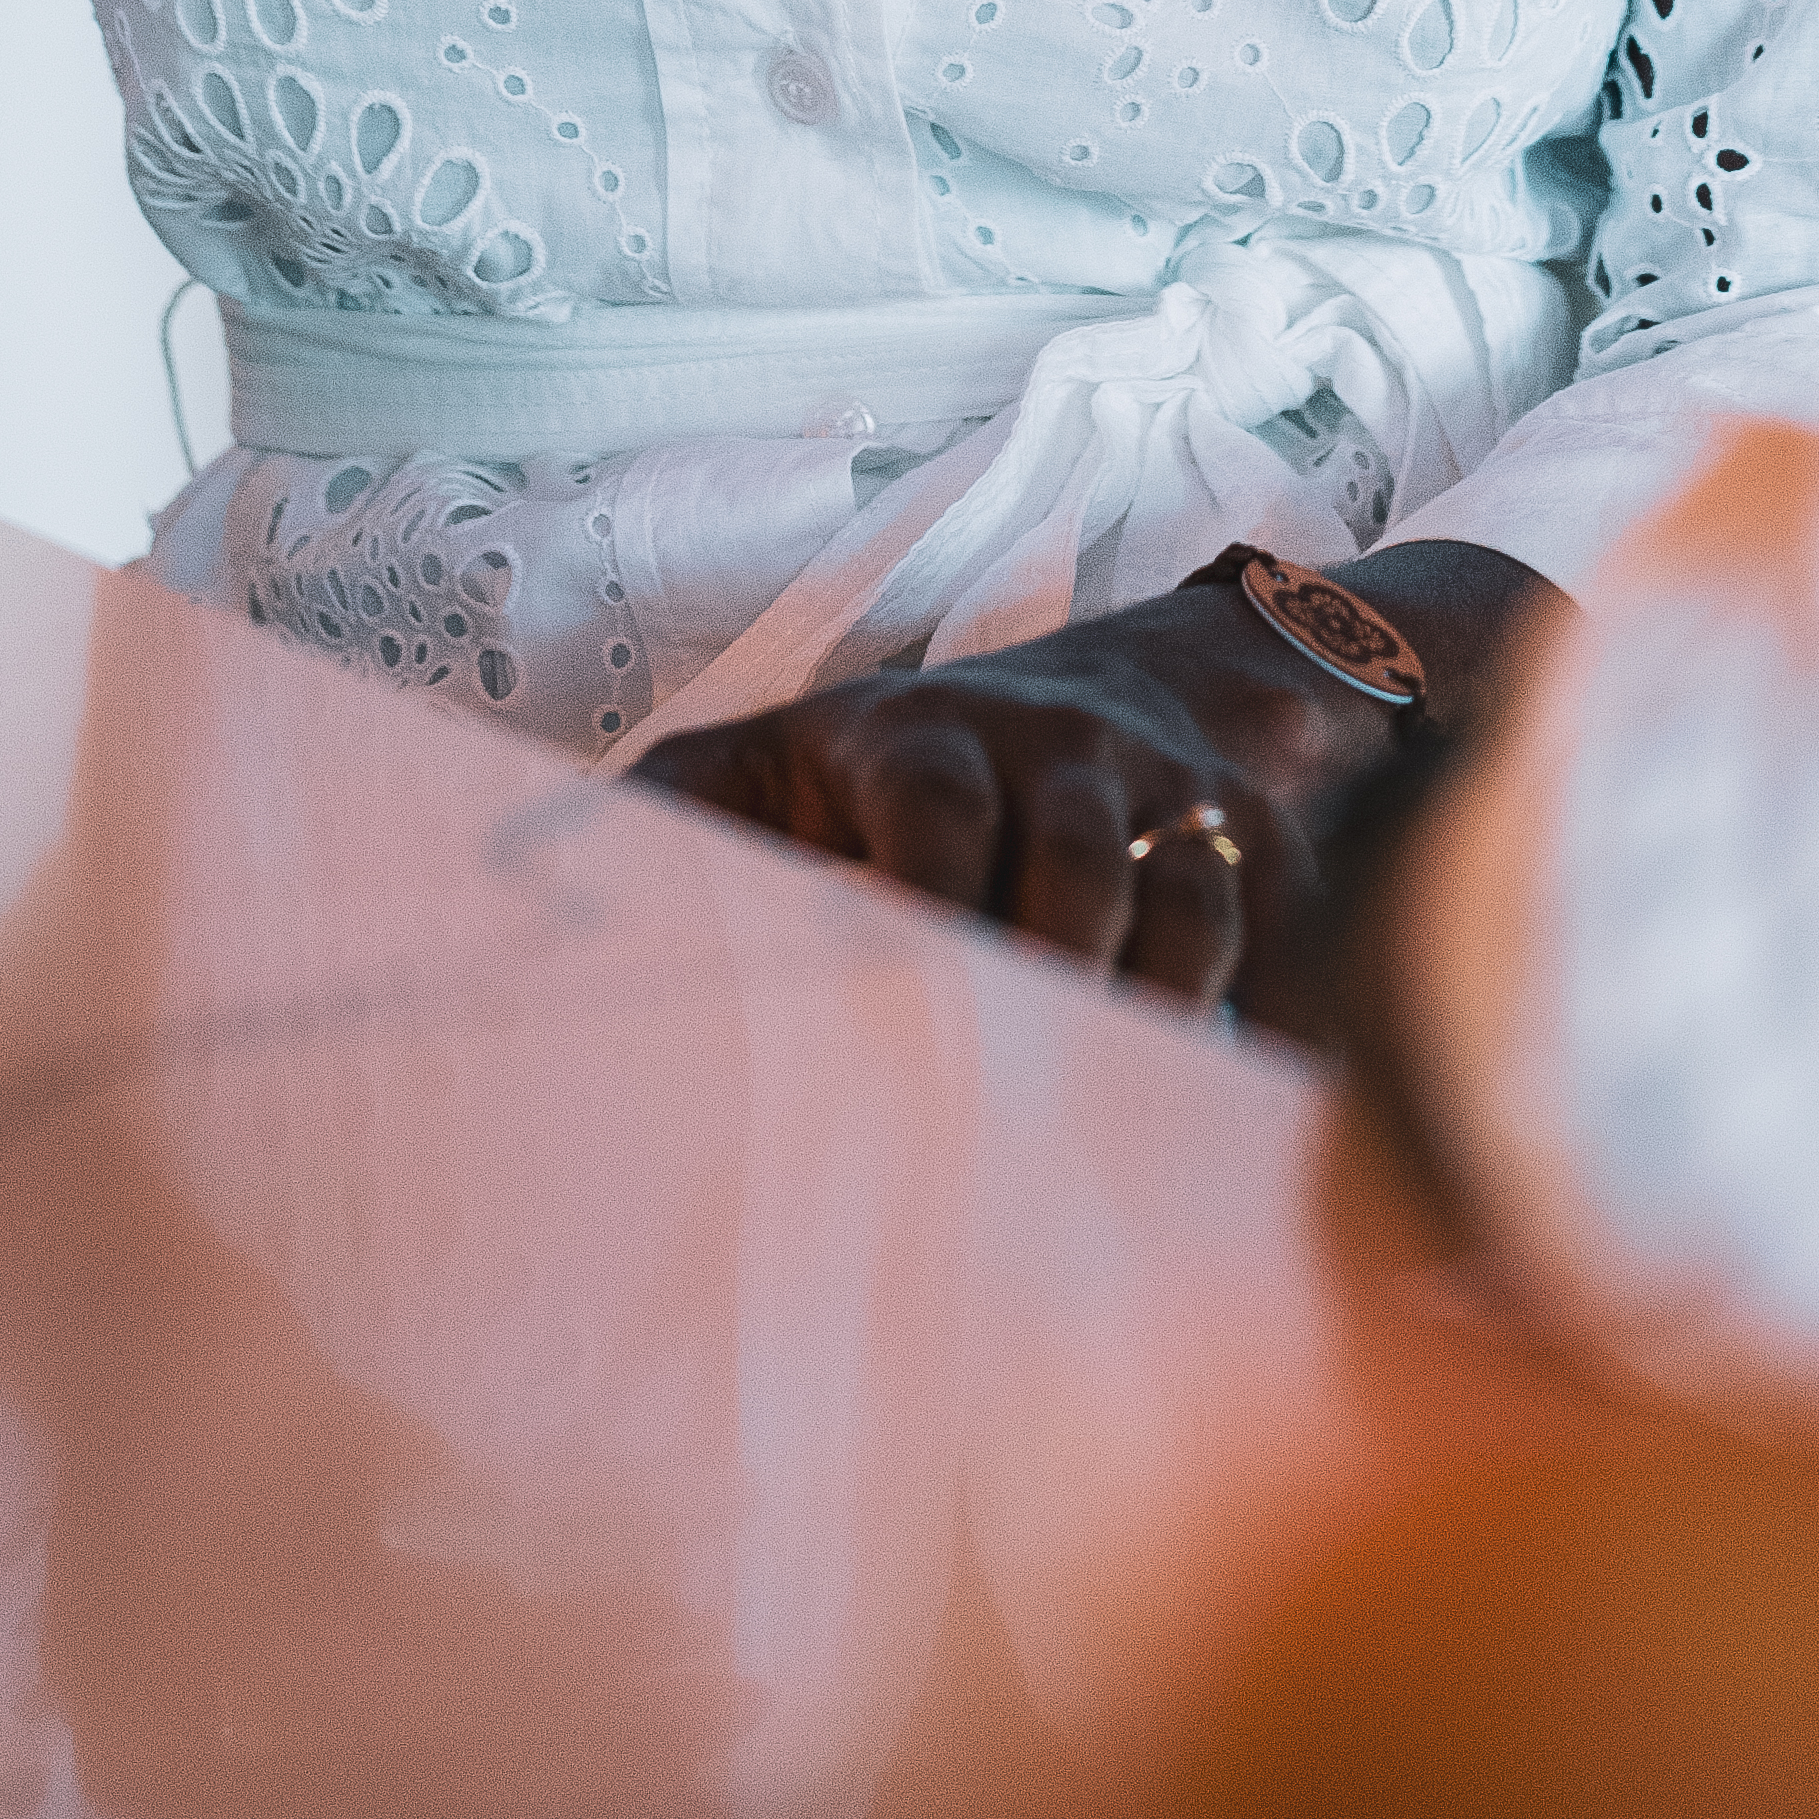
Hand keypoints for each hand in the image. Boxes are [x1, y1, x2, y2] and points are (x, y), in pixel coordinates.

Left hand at [636, 549, 1548, 1041]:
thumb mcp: (763, 768)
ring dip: (1165, 1011)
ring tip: (1126, 1124)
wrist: (1115, 694)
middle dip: (1060, 971)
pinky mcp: (1254, 844)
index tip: (909, 987)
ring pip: (1190, 901)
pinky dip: (1276, 1020)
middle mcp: (1059, 750)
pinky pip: (1284, 931)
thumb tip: (534, 900)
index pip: (936, 800)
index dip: (928, 892)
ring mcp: (1168, 796)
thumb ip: (669, 824)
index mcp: (919, 734)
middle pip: (1082, 859)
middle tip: (1022, 1100)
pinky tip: (1247, 1115)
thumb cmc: (883, 776)